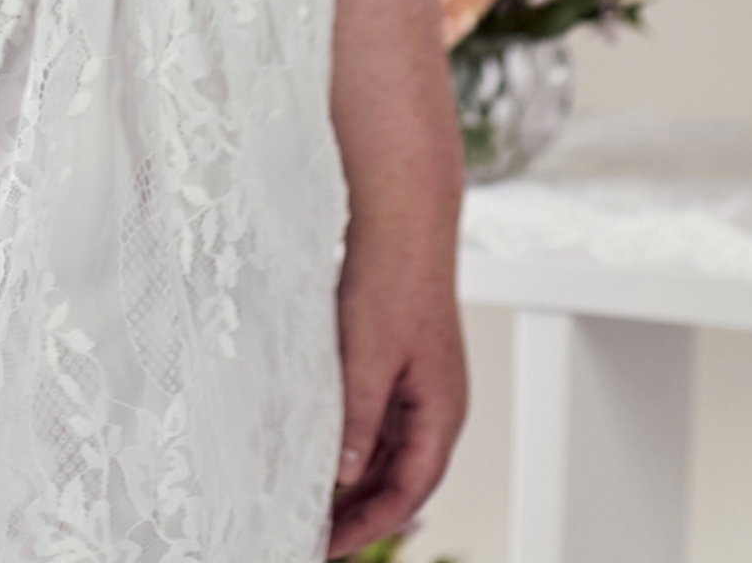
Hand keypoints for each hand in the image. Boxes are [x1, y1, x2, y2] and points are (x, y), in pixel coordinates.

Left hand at [325, 224, 466, 557]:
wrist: (399, 220)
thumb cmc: (392, 279)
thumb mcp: (367, 358)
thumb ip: (358, 420)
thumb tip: (343, 474)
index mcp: (442, 413)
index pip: (408, 492)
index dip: (368, 525)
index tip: (328, 545)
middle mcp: (436, 407)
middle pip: (399, 479)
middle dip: (359, 512)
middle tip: (312, 534)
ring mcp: (418, 386)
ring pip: (386, 453)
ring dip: (353, 481)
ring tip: (310, 503)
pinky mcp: (397, 365)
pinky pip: (376, 422)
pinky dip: (351, 444)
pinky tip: (319, 452)